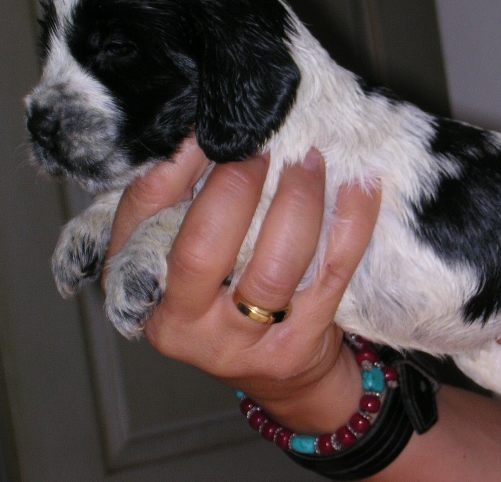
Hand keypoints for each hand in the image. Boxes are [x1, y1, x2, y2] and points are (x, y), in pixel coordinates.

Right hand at [106, 138, 381, 432]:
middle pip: (204, 248)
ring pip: (275, 265)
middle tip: (266, 143)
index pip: (145, 213)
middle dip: (239, 185)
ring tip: (311, 158)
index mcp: (140, 287)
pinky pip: (331, 273)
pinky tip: (360, 186)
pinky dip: (351, 223)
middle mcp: (184, 324)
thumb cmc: (224, 299)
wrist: (277, 375)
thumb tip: (213, 133)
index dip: (176, 164)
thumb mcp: (187, 257)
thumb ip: (186, 203)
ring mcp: (243, 342)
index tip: (209, 125)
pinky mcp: (299, 344)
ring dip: (299, 200)